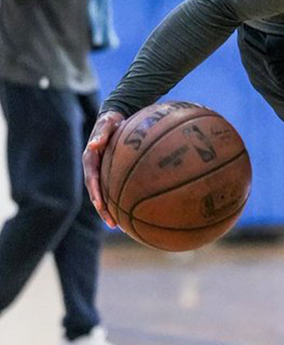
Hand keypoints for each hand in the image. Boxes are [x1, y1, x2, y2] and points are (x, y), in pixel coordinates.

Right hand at [82, 110, 124, 226]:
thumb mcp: (107, 123)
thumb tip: (94, 145)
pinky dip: (120, 200)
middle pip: (96, 193)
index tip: (100, 205)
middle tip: (112, 223)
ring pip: (104, 194)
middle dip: (103, 209)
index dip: (95, 193)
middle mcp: (94, 168)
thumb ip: (102, 134)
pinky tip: (131, 212)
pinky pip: (114, 189)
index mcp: (90, 159)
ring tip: (120, 226)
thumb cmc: (112, 120)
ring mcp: (101, 172)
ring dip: (110, 210)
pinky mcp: (110, 173)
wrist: (115, 118)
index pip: (91, 179)